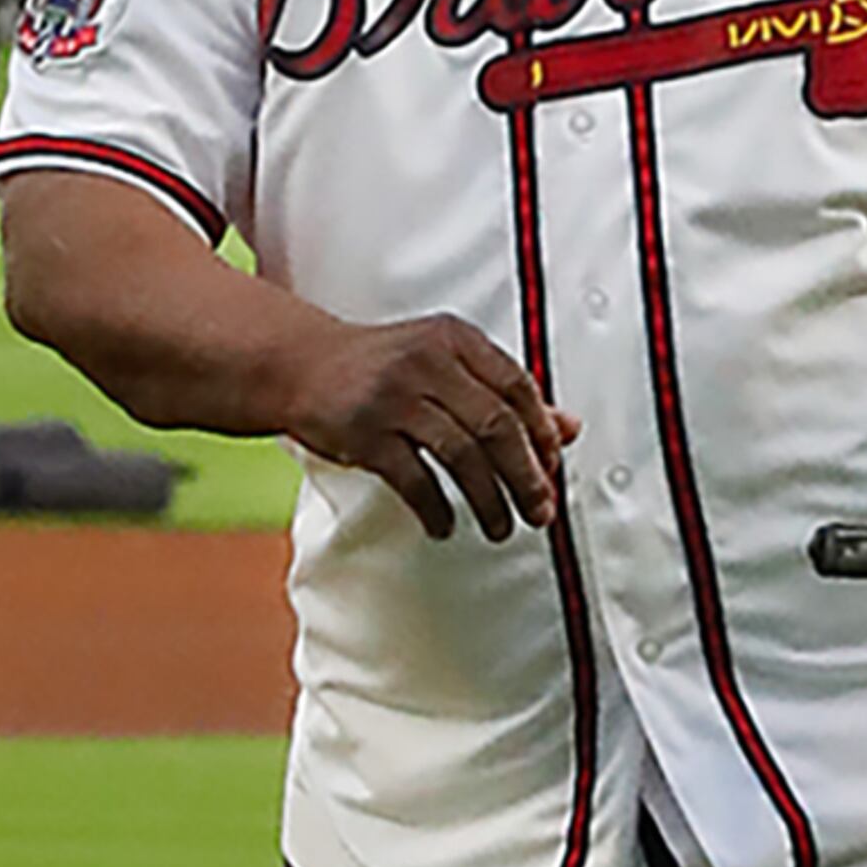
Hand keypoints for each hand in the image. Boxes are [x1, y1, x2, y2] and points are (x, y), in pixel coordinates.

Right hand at [271, 312, 574, 541]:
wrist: (299, 364)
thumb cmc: (377, 366)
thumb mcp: (443, 363)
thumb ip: (502, 392)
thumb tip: (568, 428)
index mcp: (454, 340)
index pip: (518, 388)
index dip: (542, 435)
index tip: (551, 467)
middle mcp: (427, 363)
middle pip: (497, 426)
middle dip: (526, 477)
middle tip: (539, 510)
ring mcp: (395, 397)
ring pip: (463, 457)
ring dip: (489, 501)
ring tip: (500, 527)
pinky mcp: (366, 432)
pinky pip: (415, 480)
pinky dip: (436, 510)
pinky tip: (445, 525)